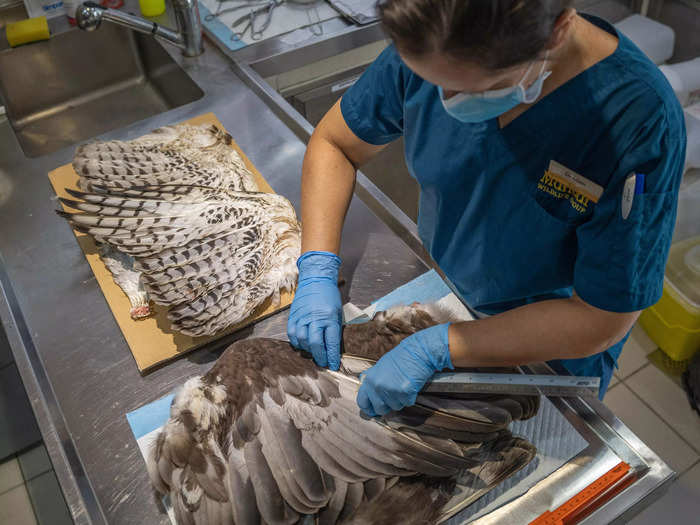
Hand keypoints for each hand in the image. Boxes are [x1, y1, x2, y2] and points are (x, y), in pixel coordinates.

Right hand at [287, 251, 342, 369]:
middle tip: (323, 363)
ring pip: (302, 340)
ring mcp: (302, 316)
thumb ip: (334, 328)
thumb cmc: (330, 295)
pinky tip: (302, 344)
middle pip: (316, 343)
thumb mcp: (337, 311)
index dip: (332, 356)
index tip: (333, 365)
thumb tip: (332, 347)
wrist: (316, 278)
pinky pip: (292, 334)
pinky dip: (297, 342)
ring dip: (308, 350)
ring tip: (314, 353)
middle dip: (320, 356)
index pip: (331, 341)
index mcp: (329, 317)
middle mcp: (315, 318)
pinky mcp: (293, 315)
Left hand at [357, 323, 452, 416]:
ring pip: (395, 406)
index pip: (362, 402)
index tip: (373, 410)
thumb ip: (374, 381)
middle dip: (387, 406)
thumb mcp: (380, 367)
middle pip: (379, 409)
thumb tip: (371, 395)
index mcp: (369, 379)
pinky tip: (411, 385)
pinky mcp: (404, 393)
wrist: (418, 351)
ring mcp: (390, 390)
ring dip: (400, 400)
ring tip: (403, 385)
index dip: (368, 408)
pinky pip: (407, 403)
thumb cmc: (401, 357)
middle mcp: (377, 386)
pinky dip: (410, 397)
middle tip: (394, 397)